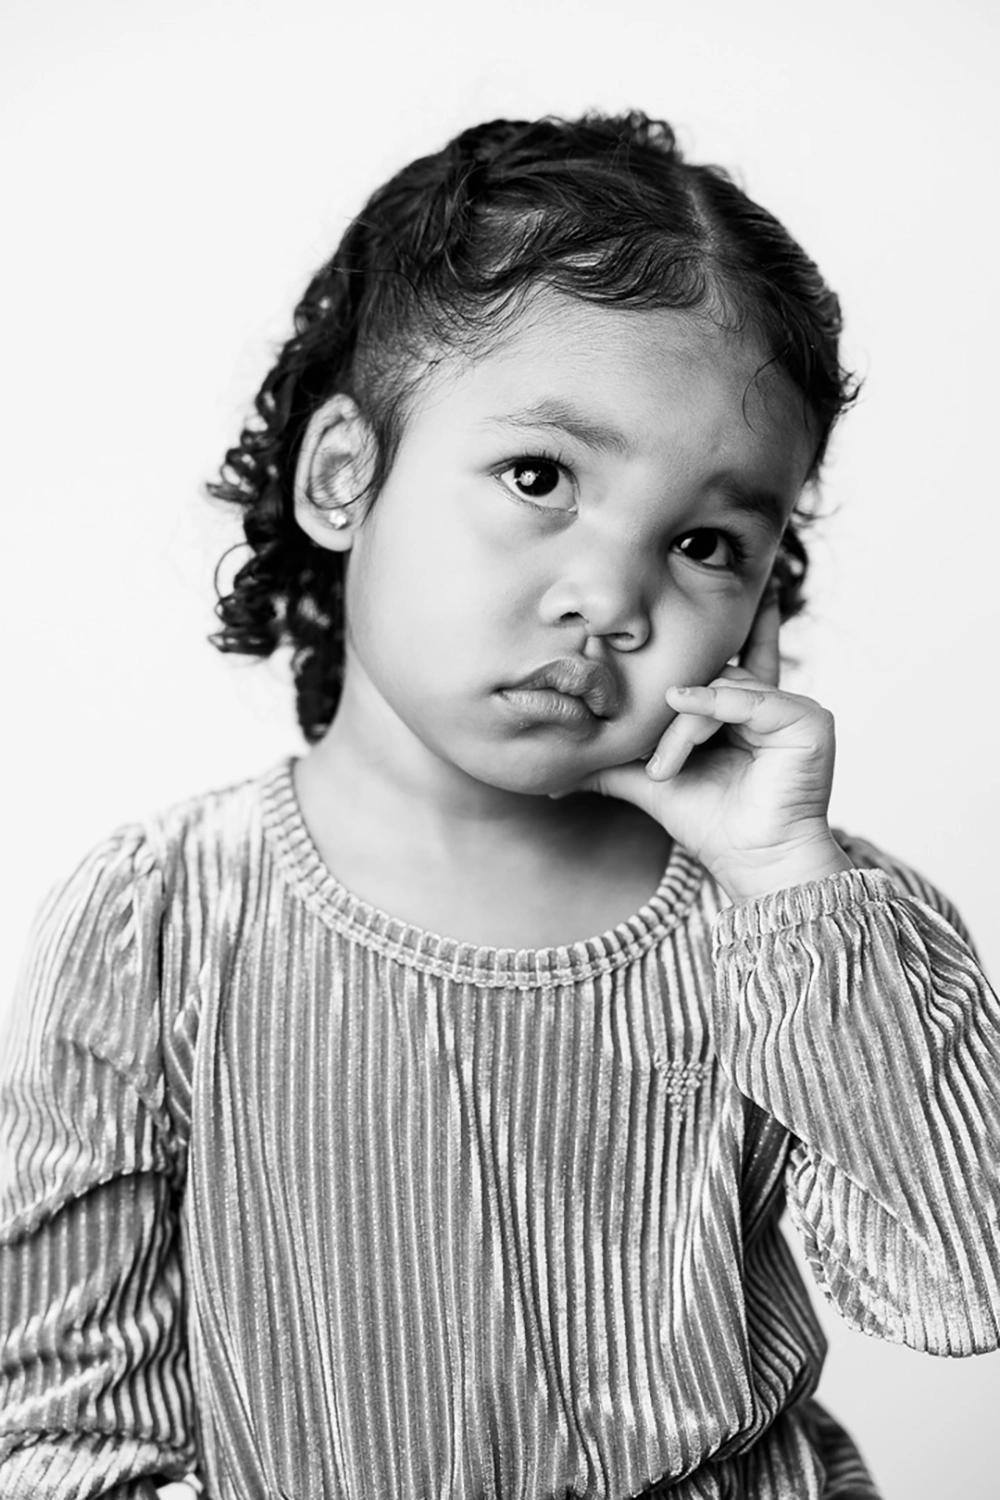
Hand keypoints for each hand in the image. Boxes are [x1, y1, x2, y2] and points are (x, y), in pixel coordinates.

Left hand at [570, 595, 852, 901]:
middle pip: (708, 676)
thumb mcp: (650, 782)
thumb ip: (613, 765)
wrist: (753, 864)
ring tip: (666, 769)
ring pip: (722, 687)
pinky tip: (683, 717)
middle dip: (669, 716)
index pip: (713, 665)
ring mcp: (792, 709)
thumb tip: (553, 779)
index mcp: (740, 711)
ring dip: (683, 728)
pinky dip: (715, 706)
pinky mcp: (810, 720)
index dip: (685, 653)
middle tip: (653, 762)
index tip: (641, 649)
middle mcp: (769, 703)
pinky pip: (755, 697)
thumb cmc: (713, 826)